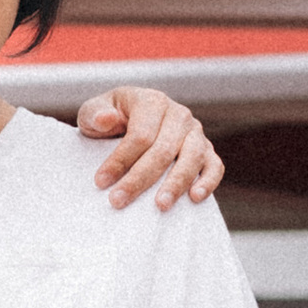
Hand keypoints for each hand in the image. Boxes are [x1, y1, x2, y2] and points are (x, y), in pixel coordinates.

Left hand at [78, 86, 223, 209]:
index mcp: (152, 101)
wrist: (128, 126)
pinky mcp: (206, 150)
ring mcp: (195, 132)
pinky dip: (208, 182)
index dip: (120, 160)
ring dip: (176, 184)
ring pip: (192, 158)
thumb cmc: (109, 122)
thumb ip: (95, 114)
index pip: (140, 134)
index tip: (101, 181)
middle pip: (164, 150)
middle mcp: (178, 114)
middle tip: (119, 200)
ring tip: (160, 206)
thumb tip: (107, 119)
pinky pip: (215, 166)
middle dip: (140, 178)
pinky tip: (194, 198)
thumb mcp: (93, 114)